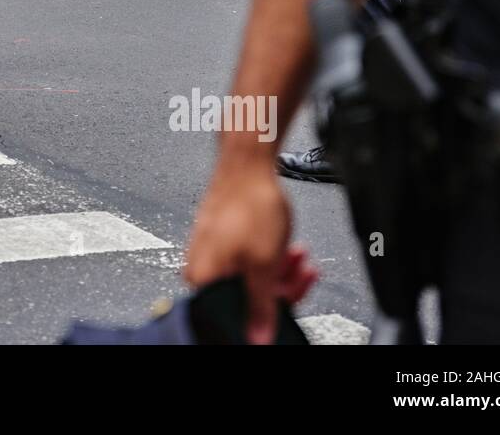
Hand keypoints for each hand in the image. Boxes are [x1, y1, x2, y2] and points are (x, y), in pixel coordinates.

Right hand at [184, 157, 316, 343]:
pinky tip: (287, 247)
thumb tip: (256, 338)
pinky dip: (269, 256)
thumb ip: (261, 305)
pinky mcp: (220, 238)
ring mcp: (210, 250)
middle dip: (279, 289)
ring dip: (278, 271)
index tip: (288, 304)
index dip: (266, 316)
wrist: (247, 162)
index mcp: (202, 279)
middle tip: (299, 275)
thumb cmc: (249, 203)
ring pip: (249, 276)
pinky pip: (246, 258)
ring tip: (298, 258)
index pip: (235, 317)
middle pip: (244, 297)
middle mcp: (200, 267)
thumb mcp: (264, 264)